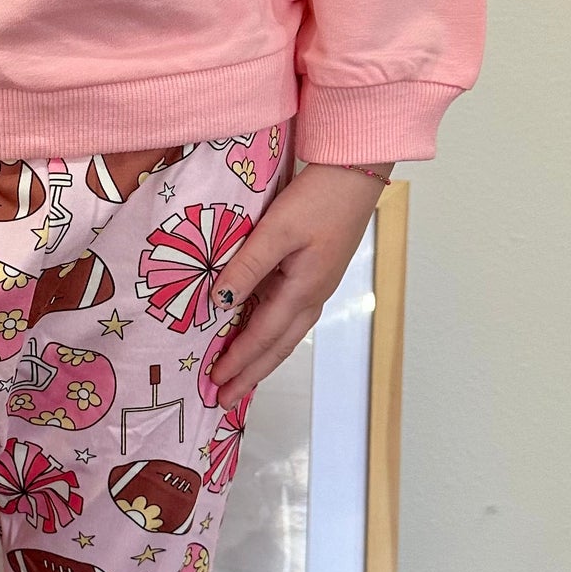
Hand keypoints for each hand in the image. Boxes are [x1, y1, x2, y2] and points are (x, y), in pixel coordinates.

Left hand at [206, 162, 390, 407]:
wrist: (355, 173)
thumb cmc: (317, 198)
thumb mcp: (276, 230)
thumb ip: (246, 267)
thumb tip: (219, 304)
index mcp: (302, 291)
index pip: (262, 337)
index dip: (237, 361)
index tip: (215, 383)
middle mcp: (312, 297)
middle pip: (277, 346)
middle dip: (250, 374)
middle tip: (224, 399)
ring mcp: (317, 287)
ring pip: (285, 334)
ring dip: (261, 359)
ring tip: (240, 379)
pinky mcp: (316, 273)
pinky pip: (289, 317)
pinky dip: (271, 335)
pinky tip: (259, 337)